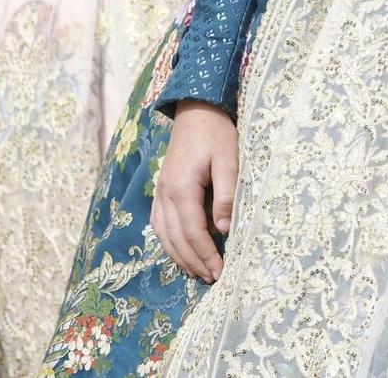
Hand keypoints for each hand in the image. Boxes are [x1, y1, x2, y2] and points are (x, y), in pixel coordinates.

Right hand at [151, 100, 238, 280]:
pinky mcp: (161, 188)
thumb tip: (225, 228)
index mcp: (181, 188)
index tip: (220, 271)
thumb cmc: (216, 132)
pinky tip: (179, 250)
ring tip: (197, 272)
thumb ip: (227, 193)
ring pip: (163, 234)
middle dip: (193, 262)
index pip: (192, 232)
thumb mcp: (229, 159)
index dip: (205, 255)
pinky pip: (158, 223)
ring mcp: (160, 191)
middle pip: (176, 238)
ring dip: (179, 256)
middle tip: (212, 279)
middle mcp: (165, 193)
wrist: (197, 109)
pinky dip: (168, 242)